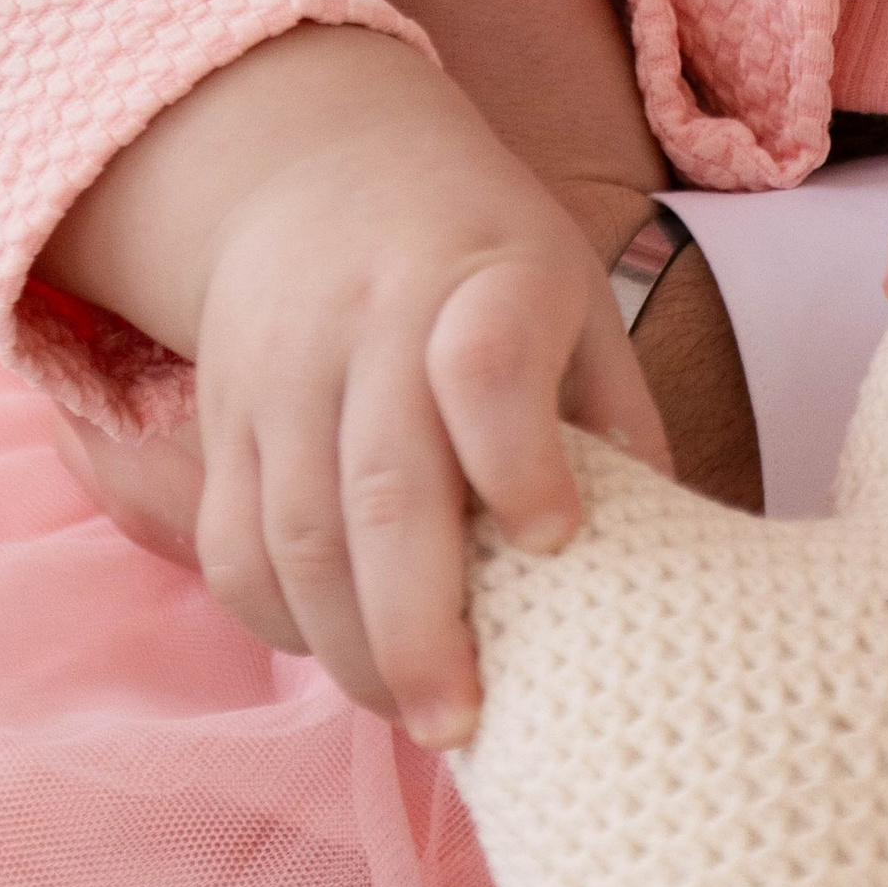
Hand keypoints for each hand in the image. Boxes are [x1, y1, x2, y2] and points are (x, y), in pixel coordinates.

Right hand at [45, 23, 668, 749]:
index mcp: (484, 277)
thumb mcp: (574, 292)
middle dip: (422, 626)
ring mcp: (282, 371)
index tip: (555, 541)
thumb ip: (615, 415)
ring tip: (416, 712)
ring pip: (297, 535)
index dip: (519, 459)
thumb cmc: (483, 252)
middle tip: (463, 723)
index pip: (486, 365)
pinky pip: (233, 546)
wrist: (320, 163)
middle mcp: (371, 321)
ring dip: (353, 648)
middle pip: (384, 485)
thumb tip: (667, 560)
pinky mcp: (220, 417)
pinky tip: (343, 656)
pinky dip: (283, 624)